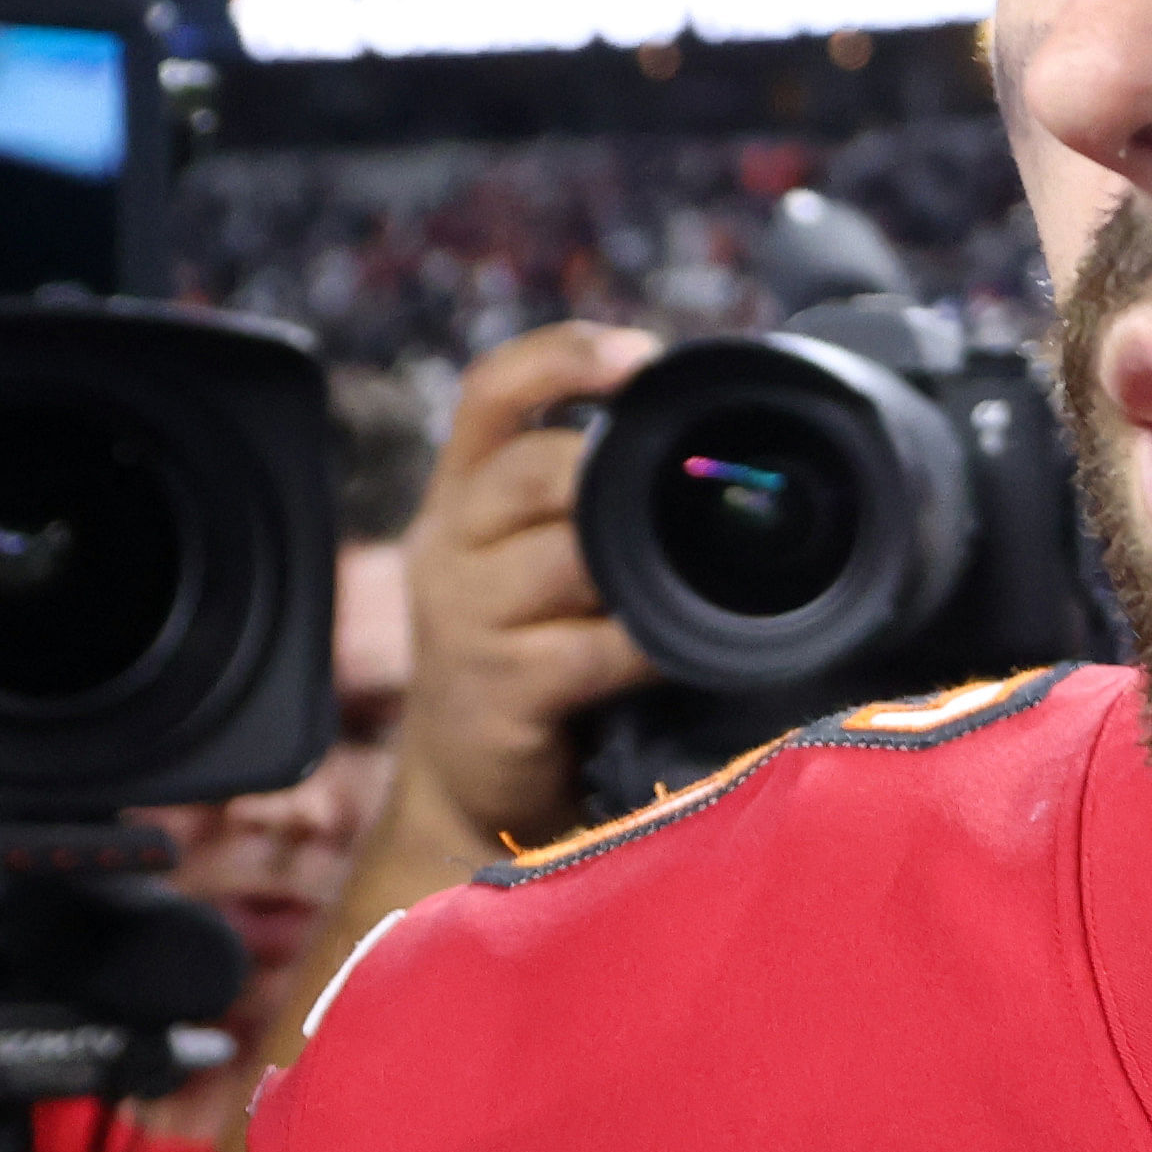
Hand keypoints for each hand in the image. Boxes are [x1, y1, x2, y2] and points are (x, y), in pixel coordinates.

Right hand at [369, 321, 663, 885]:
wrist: (470, 797)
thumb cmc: (529, 668)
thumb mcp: (531, 570)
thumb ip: (586, 509)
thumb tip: (703, 453)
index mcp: (462, 499)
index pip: (491, 394)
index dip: (561, 357)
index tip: (639, 354)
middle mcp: (449, 547)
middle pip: (530, 469)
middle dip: (610, 476)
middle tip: (682, 498)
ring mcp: (465, 621)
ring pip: (566, 555)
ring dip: (636, 567)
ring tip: (683, 584)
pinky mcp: (496, 693)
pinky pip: (592, 648)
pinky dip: (648, 646)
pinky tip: (677, 653)